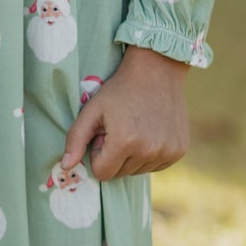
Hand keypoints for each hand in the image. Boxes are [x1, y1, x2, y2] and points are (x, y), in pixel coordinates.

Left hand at [61, 47, 190, 181]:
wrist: (157, 70)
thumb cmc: (119, 90)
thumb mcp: (92, 110)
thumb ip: (75, 140)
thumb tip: (64, 167)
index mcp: (125, 142)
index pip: (102, 173)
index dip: (98, 155)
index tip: (104, 134)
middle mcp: (149, 151)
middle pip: (120, 174)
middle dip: (114, 156)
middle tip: (119, 128)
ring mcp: (168, 151)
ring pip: (138, 171)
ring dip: (132, 156)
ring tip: (135, 128)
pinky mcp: (180, 150)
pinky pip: (156, 166)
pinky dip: (149, 154)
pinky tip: (150, 131)